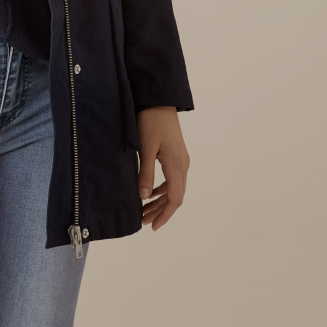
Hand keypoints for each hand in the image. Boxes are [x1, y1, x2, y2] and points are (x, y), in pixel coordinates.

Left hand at [136, 106, 189, 229]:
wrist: (159, 101)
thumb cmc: (151, 122)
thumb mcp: (146, 148)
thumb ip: (145, 173)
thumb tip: (143, 197)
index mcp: (176, 166)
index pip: (175, 199)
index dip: (164, 215)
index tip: (152, 226)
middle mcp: (183, 165)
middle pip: (175, 196)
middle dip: (160, 211)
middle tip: (143, 220)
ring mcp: (182, 160)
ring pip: (174, 188)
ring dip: (160, 200)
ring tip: (145, 210)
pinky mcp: (177, 154)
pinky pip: (173, 178)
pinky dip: (163, 188)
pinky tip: (151, 192)